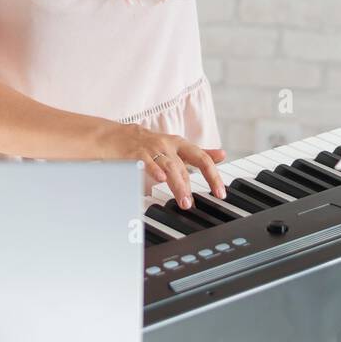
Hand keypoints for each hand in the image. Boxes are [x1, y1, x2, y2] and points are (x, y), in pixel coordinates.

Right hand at [109, 123, 226, 208]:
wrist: (118, 136)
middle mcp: (168, 146)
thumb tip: (222, 154)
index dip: (213, 176)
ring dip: (178, 185)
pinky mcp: (136, 154)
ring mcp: (152, 150)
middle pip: (183, 168)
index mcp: (180, 145)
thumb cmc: (150, 144)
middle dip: (189, 187)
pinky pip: (147, 162)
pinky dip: (155, 170)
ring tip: (184, 202)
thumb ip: (198, 153)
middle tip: (193, 205)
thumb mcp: (177, 146)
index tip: (220, 193)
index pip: (202, 159)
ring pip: (169, 168)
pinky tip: (160, 179)